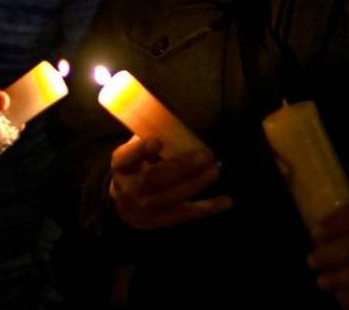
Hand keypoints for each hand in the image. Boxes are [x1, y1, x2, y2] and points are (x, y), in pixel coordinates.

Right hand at [108, 135, 232, 229]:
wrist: (123, 206)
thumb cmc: (136, 169)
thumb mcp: (134, 154)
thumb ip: (151, 141)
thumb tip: (178, 126)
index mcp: (121, 166)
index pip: (127, 157)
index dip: (141, 150)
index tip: (157, 141)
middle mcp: (129, 189)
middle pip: (154, 179)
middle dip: (182, 166)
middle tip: (205, 155)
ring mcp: (145, 208)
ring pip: (172, 197)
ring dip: (197, 183)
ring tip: (216, 169)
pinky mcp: (160, 221)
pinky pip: (186, 214)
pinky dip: (208, 207)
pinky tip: (227, 201)